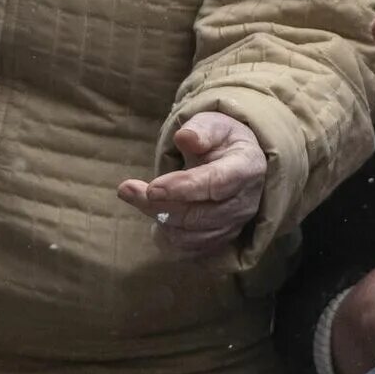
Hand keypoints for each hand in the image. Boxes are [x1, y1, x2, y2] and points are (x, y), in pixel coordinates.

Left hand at [120, 113, 266, 257]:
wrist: (232, 162)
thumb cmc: (220, 140)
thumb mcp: (212, 125)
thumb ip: (200, 130)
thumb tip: (185, 137)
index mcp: (247, 167)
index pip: (217, 183)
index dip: (184, 188)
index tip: (152, 187)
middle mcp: (245, 202)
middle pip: (198, 214)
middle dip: (159, 204)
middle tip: (127, 189)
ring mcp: (234, 225)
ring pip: (190, 234)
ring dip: (157, 217)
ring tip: (135, 196)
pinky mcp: (219, 241)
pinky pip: (187, 249)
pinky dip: (165, 234)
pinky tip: (153, 214)